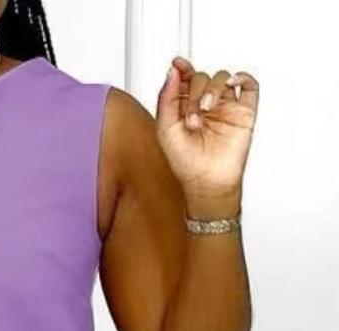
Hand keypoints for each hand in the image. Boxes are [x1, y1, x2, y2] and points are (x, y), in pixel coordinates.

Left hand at [156, 56, 258, 208]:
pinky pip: (249, 85)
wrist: (207, 183)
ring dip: (213, 87)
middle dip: (195, 92)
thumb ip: (166, 99)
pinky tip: (232, 82)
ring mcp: (226, 107)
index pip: (186, 79)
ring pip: (222, 77)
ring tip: (206, 109)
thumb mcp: (166, 130)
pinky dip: (242, 77)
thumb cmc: (186, 163)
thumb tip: (173, 71)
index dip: (183, 68)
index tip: (178, 63)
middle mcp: (206, 104)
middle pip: (203, 77)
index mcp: (186, 106)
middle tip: (193, 116)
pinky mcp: (244, 112)